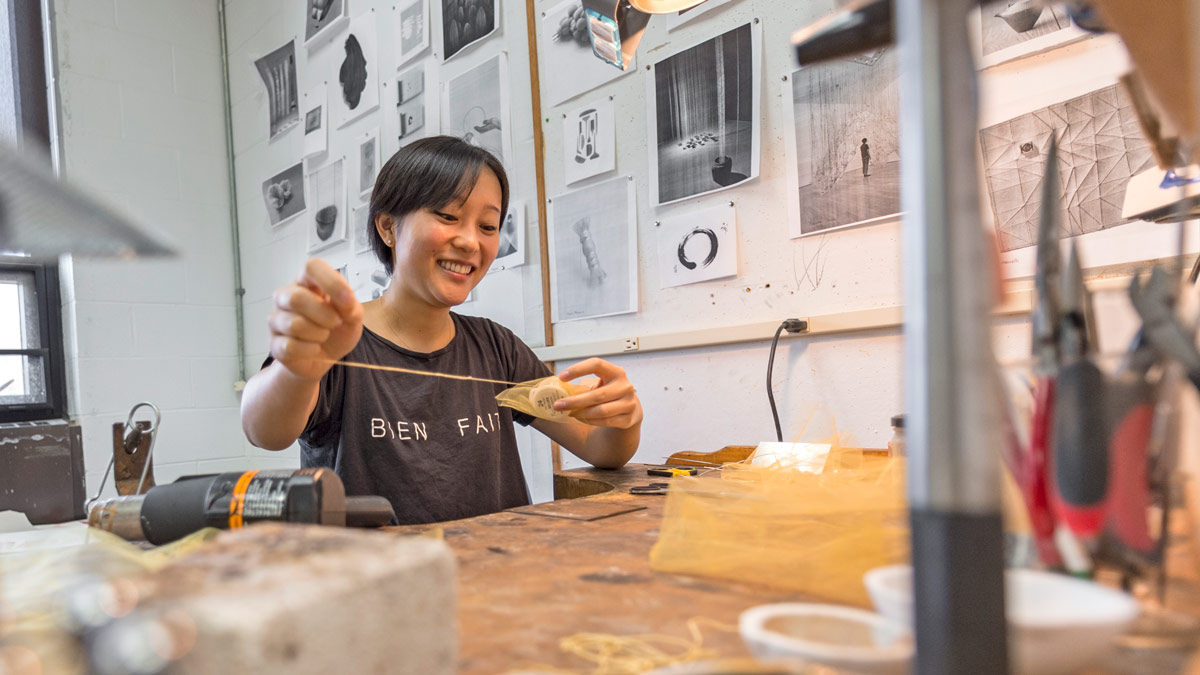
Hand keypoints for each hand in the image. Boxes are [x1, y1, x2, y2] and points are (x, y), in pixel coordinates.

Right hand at [268, 259, 362, 381]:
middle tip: (335, 323)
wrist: (326, 358)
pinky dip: (310, 350)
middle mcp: (287, 296)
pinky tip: (314, 348)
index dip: (330, 282)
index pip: (311, 267)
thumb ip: (350, 306)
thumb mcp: (352, 316)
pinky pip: (290, 346)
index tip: (347, 300)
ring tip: (324, 335)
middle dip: (323, 314)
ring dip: (318, 334)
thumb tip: (345, 301)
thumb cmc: (337, 330)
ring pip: (293, 324)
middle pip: (296, 298)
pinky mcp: (275, 344)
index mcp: (308, 283)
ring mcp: (277, 319)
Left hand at [554, 358, 642, 429]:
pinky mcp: (628, 419)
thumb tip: (556, 388)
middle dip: (574, 401)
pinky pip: (605, 421)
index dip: (578, 369)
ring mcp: (629, 403)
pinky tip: (582, 419)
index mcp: (616, 372)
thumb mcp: (599, 384)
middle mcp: (625, 386)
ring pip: (601, 411)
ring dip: (582, 413)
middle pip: (597, 395)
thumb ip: (583, 385)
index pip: (596, 364)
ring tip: (570, 413)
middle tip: (558, 405)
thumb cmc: (608, 393)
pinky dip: (590, 421)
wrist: (628, 408)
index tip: (561, 378)